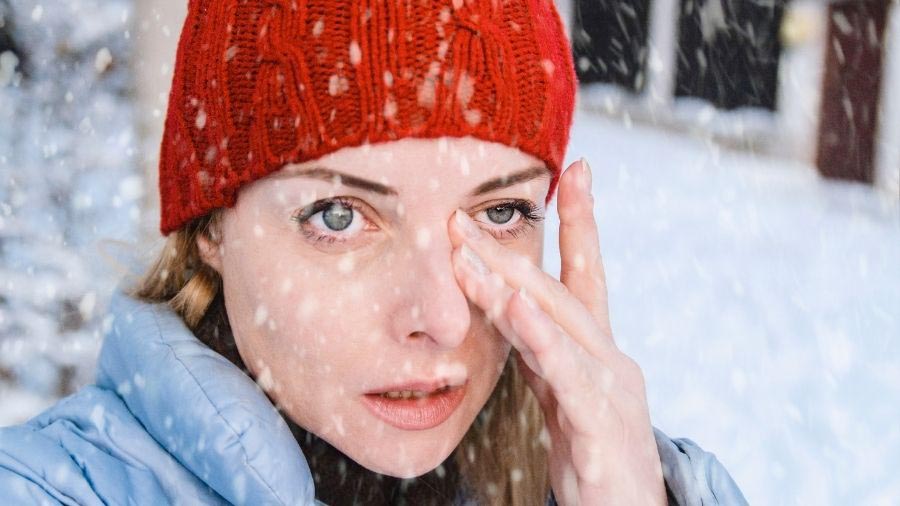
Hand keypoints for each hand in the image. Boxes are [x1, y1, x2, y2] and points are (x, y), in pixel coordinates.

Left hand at [447, 158, 665, 504]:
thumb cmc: (594, 455)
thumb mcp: (562, 394)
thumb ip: (539, 350)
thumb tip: (506, 306)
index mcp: (598, 351)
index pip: (586, 277)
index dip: (581, 222)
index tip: (576, 170)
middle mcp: (610, 360)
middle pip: (557, 293)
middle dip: (508, 253)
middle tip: (460, 220)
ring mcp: (611, 392)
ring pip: (559, 326)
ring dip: (511, 286)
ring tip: (471, 256)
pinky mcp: (602, 430)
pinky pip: (569, 378)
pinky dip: (544, 339)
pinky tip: (516, 308)